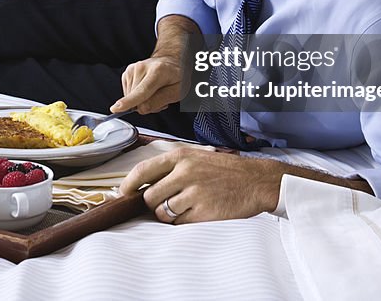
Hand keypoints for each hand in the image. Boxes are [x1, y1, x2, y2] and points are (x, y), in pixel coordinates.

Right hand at [111, 14, 199, 114]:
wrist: (170, 61)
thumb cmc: (176, 76)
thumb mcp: (178, 91)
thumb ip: (160, 100)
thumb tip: (141, 109)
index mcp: (158, 71)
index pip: (142, 91)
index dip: (129, 102)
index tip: (116, 108)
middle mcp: (142, 67)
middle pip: (136, 98)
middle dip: (146, 104)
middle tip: (160, 96)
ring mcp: (132, 69)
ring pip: (130, 98)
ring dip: (142, 100)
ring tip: (154, 91)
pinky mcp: (126, 73)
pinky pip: (128, 94)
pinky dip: (137, 96)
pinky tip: (147, 89)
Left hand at [118, 147, 282, 222]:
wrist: (256, 180)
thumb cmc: (225, 170)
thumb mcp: (196, 157)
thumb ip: (171, 168)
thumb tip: (142, 185)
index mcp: (180, 157)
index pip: (142, 170)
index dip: (128, 185)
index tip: (123, 193)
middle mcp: (185, 173)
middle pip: (149, 196)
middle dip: (153, 204)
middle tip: (165, 203)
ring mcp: (194, 193)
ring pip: (162, 212)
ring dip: (168, 215)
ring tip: (184, 207)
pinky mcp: (204, 212)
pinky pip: (180, 223)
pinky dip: (183, 222)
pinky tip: (197, 212)